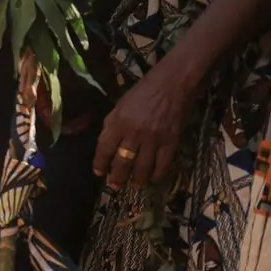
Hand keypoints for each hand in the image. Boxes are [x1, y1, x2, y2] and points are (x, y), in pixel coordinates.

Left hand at [93, 67, 192, 190]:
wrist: (172, 84)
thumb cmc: (143, 91)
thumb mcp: (120, 105)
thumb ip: (112, 124)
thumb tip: (106, 143)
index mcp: (118, 122)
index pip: (104, 148)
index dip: (100, 163)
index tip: (98, 173)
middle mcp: (133, 133)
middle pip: (122, 162)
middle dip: (117, 177)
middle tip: (115, 186)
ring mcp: (153, 139)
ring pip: (142, 167)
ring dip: (138, 179)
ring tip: (135, 185)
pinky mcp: (171, 142)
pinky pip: (163, 164)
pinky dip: (158, 174)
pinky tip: (154, 178)